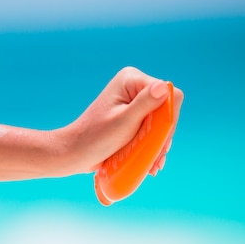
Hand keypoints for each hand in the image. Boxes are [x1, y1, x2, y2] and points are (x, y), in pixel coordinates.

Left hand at [57, 67, 183, 175]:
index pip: (168, 93)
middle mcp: (134, 87)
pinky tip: (151, 162)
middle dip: (163, 134)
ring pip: (160, 122)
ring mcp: (133, 102)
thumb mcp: (123, 122)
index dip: (169, 117)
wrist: (76, 154)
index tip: (161, 140)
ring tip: (154, 164)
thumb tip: (164, 87)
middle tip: (157, 158)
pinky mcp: (132, 117)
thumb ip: (145, 104)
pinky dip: (152, 145)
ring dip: (159, 143)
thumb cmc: (95, 138)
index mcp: (131, 80)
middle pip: (165, 109)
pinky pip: (150, 129)